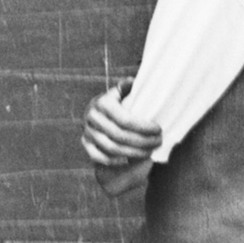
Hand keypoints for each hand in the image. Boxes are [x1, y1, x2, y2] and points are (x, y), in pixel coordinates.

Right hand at [81, 83, 158, 197]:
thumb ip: (127, 87)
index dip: (143, 127)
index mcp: (102, 102)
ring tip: (149, 151)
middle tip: (158, 142)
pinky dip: (115, 160)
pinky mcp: (85, 144)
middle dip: (142, 141)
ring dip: (133, 152)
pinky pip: (98, 156)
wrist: (98, 113)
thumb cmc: (117, 102)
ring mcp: (87, 131)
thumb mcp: (122, 92)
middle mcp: (92, 117)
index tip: (158, 129)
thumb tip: (131, 81)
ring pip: (111, 148)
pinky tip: (130, 160)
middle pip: (120, 135)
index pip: (125, 119)